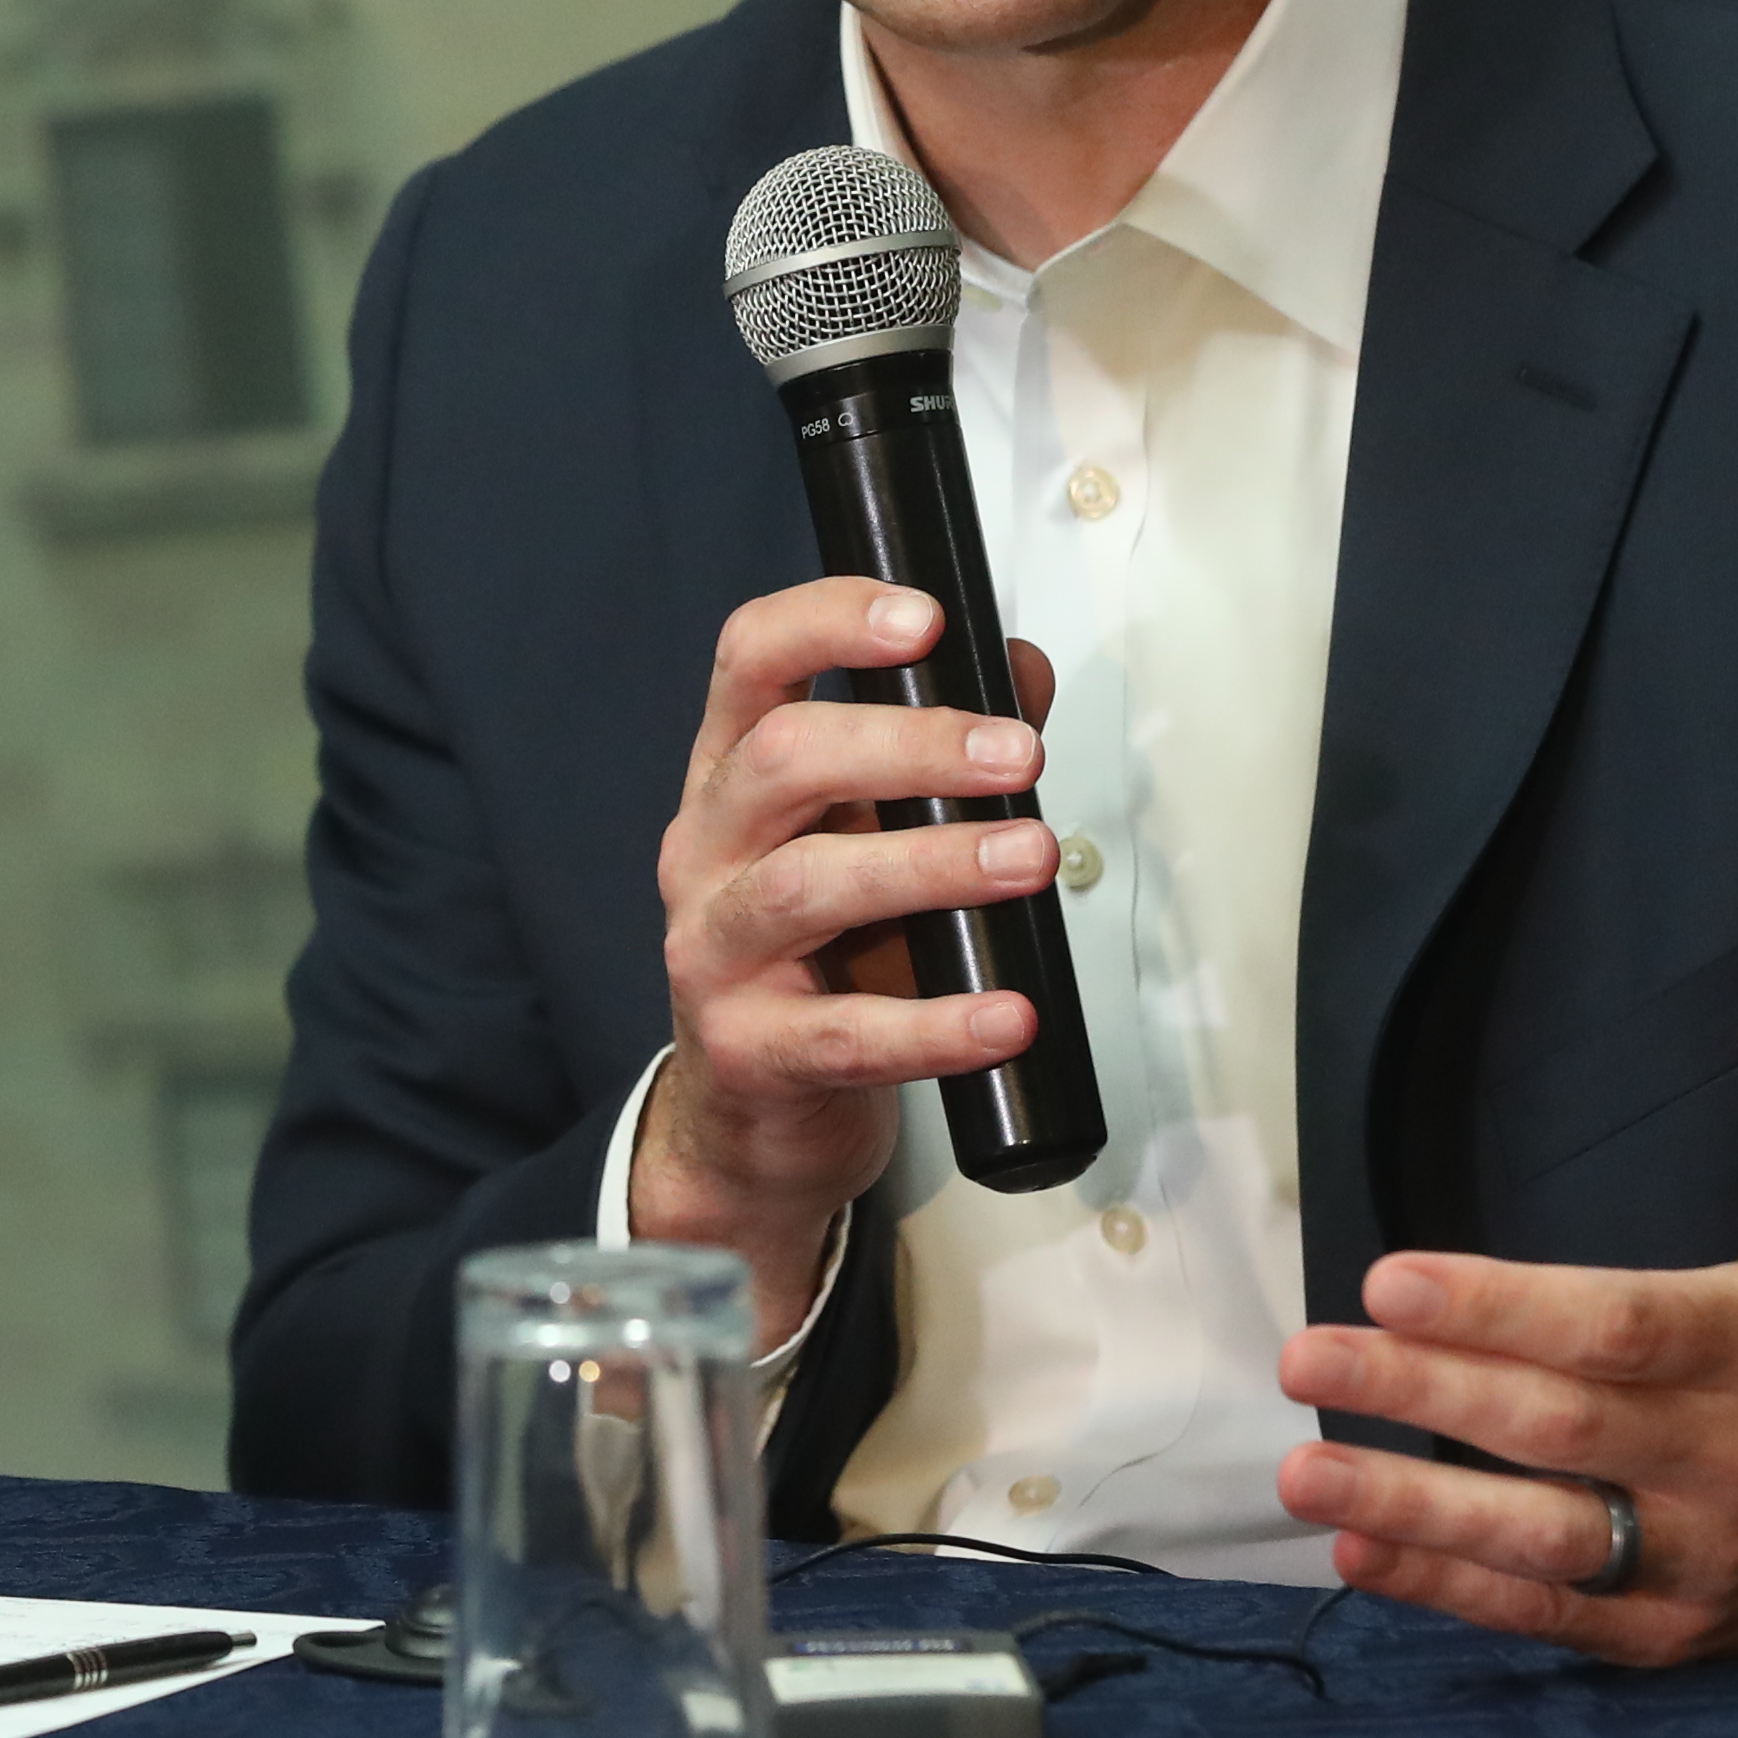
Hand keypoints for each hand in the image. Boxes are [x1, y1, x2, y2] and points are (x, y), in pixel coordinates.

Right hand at [627, 577, 1061, 1339]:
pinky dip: (937, 1025)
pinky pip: (844, 1035)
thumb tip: (1021, 672)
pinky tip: (1009, 1016)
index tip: (924, 619)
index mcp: (732, 777)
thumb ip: (942, 755)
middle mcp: (706, 849)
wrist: (752, 1118)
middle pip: (784, 760)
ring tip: (1032, 857)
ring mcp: (712, 951)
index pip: (750, 662)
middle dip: (912, 745)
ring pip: (808, 887)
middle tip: (1020, 755)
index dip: (828, 623)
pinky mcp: (746, 1053)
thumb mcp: (871, 841)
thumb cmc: (821, 959)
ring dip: (932, 864)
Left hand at [1270, 920, 1737, 1662]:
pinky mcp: (1678, 1636)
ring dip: (1414, 1512)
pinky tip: (1356, 1555)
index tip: (1391, 1277)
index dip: (1504, 1309)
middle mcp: (1731, 1461)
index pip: (1619, 1329)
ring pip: (1547, 1544)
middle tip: (1304, 1357)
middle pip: (1560, 1430)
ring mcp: (1704, 1560)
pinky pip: (1555, 1618)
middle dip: (1423, 1392)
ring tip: (1301, 1472)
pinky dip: (1453, 1595)